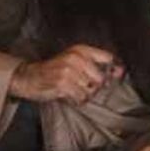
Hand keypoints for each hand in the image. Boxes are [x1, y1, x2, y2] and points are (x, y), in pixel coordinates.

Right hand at [8, 45, 123, 103]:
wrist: (28, 77)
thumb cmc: (55, 70)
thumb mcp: (75, 61)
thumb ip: (97, 64)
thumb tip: (121, 72)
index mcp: (81, 50)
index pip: (108, 58)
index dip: (114, 70)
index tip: (114, 76)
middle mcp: (76, 58)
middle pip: (101, 78)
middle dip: (94, 86)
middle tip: (81, 85)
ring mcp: (69, 70)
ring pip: (91, 90)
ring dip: (84, 94)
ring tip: (73, 89)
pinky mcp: (62, 83)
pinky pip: (81, 97)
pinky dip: (77, 100)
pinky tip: (69, 95)